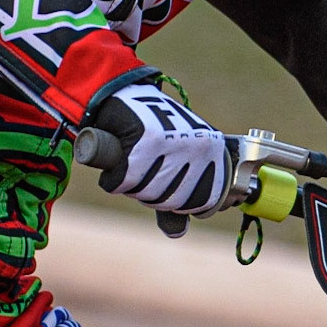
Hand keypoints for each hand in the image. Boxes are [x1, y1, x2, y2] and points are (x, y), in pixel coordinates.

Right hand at [88, 84, 231, 215]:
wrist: (120, 93)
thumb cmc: (149, 129)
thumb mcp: (172, 161)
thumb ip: (178, 198)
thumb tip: (177, 233)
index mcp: (213, 152)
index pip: (202, 204)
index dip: (179, 204)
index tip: (165, 186)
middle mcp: (199, 148)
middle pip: (171, 202)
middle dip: (151, 193)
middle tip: (142, 168)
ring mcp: (176, 145)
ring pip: (147, 194)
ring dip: (131, 183)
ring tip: (130, 157)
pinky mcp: (146, 142)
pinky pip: (123, 182)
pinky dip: (113, 177)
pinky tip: (116, 157)